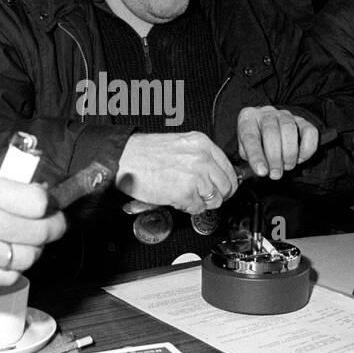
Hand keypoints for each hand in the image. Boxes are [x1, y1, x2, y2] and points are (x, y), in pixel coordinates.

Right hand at [0, 170, 64, 285]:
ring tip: (28, 241)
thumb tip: (29, 194)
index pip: (37, 202)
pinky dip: (14, 269)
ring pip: (27, 258)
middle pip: (39, 231)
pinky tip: (7, 259)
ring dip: (34, 250)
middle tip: (53, 223)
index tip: (47, 202)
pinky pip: (6, 277)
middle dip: (53, 227)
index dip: (48, 203)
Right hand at [116, 131, 237, 213]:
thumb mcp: (180, 145)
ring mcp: (196, 176)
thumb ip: (200, 157)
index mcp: (202, 143)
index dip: (226, 182)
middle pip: (226, 186)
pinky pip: (198, 209)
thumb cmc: (145, 153)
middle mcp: (202, 158)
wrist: (124, 160)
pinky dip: (188, 208)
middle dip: (216, 195)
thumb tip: (215, 175)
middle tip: (203, 197)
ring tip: (185, 196)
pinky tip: (176, 199)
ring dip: (201, 202)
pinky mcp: (186, 193)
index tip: (221, 188)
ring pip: (214, 200)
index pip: (229, 168)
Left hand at [236, 106, 318, 179]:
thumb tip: (262, 170)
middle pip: (271, 131)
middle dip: (275, 157)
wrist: (268, 129)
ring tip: (287, 166)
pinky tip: (299, 158)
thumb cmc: (256, 142)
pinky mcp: (302, 120)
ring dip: (290, 153)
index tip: (262, 171)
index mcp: (247, 118)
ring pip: (289, 129)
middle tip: (276, 174)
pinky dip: (307, 149)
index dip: (256, 156)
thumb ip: (251, 159)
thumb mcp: (246, 150)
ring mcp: (285, 115)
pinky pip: (310, 131)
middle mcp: (266, 113)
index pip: (250, 137)